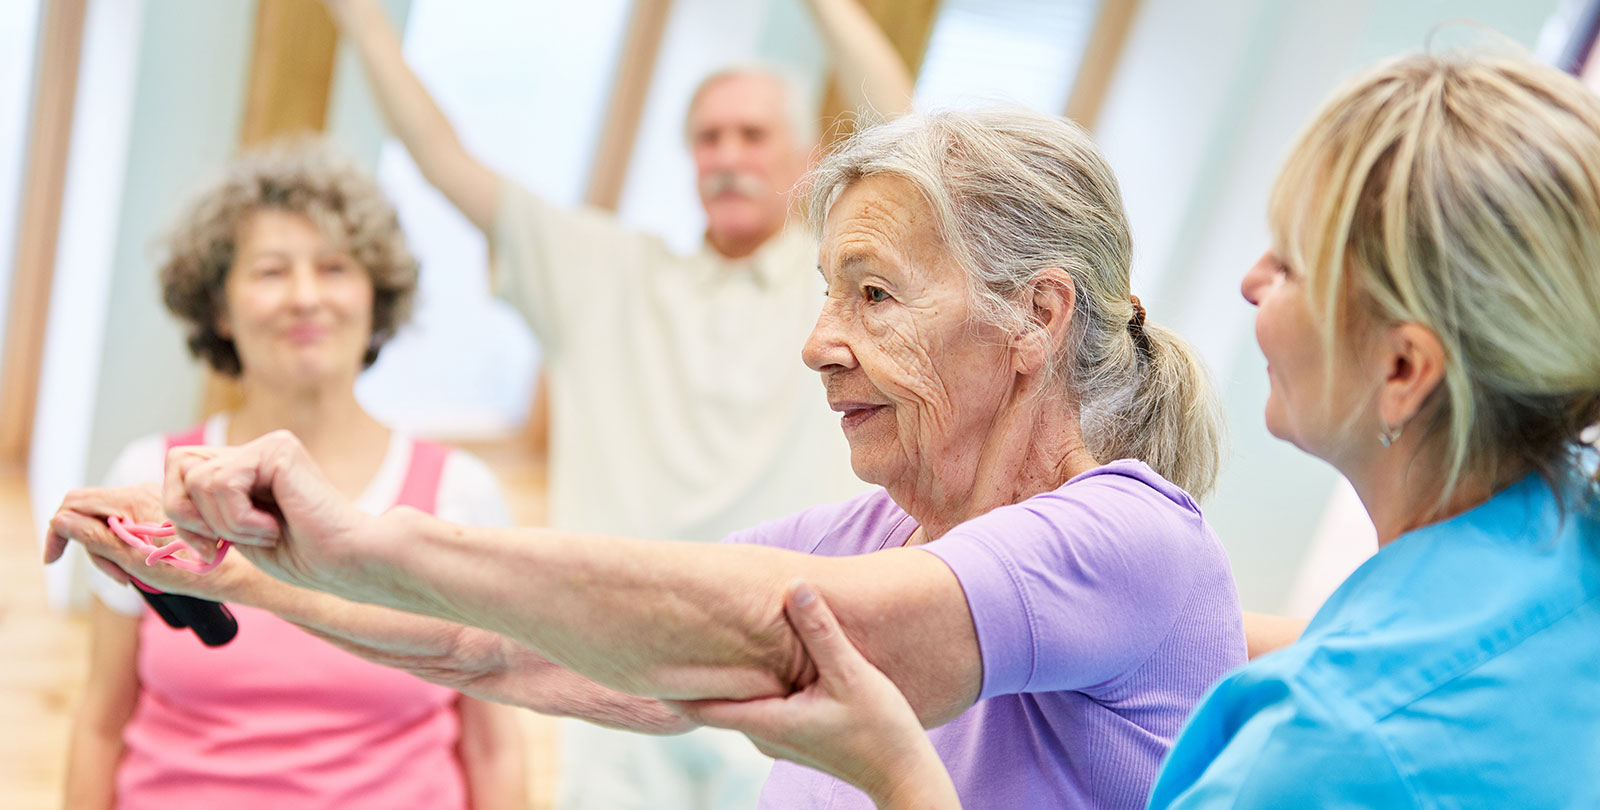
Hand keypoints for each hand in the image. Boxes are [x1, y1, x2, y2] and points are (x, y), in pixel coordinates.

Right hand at [43, 483, 252, 600]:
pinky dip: (125, 549)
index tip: (54, 560)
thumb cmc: (192, 569)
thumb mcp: (137, 560)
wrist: (236, 567)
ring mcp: (151, 500)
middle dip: (92, 548)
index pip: (75, 502)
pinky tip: (143, 568)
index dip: (58, 530)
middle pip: (89, 514)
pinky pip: (126, 526)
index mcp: (132, 498)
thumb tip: (59, 521)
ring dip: (111, 553)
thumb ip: (96, 539)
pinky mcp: (159, 511)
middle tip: (120, 576)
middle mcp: (140, 492)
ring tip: (136, 576)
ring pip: (107, 523)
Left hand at [161, 430, 379, 600]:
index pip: (180, 470)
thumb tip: (164, 502)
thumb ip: (204, 510)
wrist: (349, 562)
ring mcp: (269, 446)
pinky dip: (240, 520)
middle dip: (187, 513)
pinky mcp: (278, 449)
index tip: (208, 548)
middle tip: (224, 542)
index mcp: (248, 468)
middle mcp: (257, 450)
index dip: (179, 510)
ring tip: (266, 533)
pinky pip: (223, 483)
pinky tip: (275, 526)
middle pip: (178, 464)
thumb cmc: (305, 557)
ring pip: (198, 479)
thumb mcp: (235, 535)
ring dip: (224, 524)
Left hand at [673, 581, 959, 809]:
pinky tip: (752, 659)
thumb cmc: (881, 730)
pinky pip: (759, 705)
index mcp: (767, 721)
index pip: (700, 704)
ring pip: (738, 701)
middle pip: (714, 701)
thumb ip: (820, 631)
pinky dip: (749, 682)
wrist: (905, 775)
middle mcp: (764, 734)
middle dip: (693, 670)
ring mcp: (778, 738)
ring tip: (701, 639)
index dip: (670, 682)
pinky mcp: (795, 735)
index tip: (643, 657)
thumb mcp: (852, 675)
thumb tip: (794, 586)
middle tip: (666, 634)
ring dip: (724, 675)